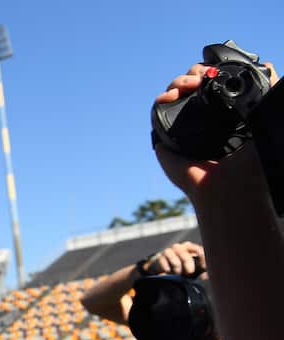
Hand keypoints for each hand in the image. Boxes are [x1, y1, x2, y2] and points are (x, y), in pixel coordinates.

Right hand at [141, 241, 204, 276]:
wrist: (163, 268)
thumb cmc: (181, 267)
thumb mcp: (193, 269)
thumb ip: (200, 271)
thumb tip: (205, 277)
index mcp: (191, 248)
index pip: (199, 249)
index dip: (202, 258)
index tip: (204, 267)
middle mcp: (181, 247)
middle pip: (185, 252)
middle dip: (188, 262)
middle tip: (190, 272)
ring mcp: (170, 251)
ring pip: (173, 255)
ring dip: (177, 265)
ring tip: (177, 273)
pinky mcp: (160, 256)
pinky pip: (163, 260)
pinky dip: (166, 266)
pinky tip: (168, 271)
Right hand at [154, 62, 278, 198]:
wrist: (232, 186)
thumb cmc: (254, 163)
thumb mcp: (267, 119)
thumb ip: (269, 93)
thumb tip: (270, 66)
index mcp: (223, 117)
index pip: (211, 86)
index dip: (210, 73)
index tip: (213, 71)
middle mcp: (201, 123)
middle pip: (190, 86)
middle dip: (194, 74)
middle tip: (202, 76)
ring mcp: (181, 131)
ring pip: (173, 95)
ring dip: (179, 83)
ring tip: (188, 84)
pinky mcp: (164, 140)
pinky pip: (157, 113)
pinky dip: (161, 99)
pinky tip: (171, 95)